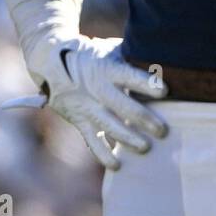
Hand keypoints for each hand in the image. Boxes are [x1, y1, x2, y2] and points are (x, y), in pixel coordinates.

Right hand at [5, 36, 167, 169]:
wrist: (51, 62)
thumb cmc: (92, 55)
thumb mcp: (110, 50)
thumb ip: (132, 58)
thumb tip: (165, 64)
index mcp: (108, 69)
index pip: (130, 76)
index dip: (147, 84)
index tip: (164, 91)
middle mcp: (97, 90)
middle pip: (124, 107)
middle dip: (145, 120)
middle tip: (163, 131)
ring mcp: (87, 107)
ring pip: (109, 127)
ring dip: (129, 139)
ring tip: (146, 148)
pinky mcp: (79, 121)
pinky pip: (91, 141)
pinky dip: (103, 154)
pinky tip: (117, 165)